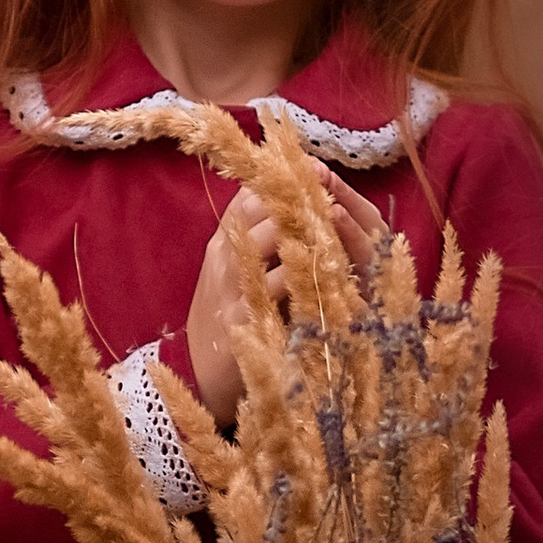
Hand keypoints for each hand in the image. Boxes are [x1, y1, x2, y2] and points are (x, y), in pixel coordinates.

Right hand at [184, 165, 386, 423]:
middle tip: (337, 196)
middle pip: (264, 212)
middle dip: (303, 202)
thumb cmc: (228, 313)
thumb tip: (297, 200)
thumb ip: (259, 236)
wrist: (201, 371)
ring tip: (340, 229)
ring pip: (274, 242)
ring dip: (309, 233)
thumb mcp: (236, 269)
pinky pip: (280, 286)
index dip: (284, 180)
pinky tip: (331, 273)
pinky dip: (307, 275)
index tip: (318, 171)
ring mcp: (231, 286)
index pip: (251, 194)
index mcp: (224, 239)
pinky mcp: (244, 317)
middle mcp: (224, 256)